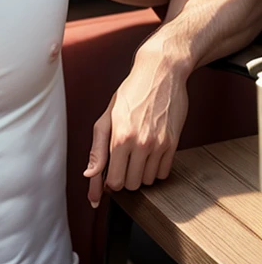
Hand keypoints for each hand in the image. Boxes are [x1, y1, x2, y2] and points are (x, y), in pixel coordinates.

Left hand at [83, 50, 189, 206]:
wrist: (161, 73)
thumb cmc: (130, 93)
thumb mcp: (106, 118)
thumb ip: (97, 150)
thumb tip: (89, 175)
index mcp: (119, 138)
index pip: (113, 181)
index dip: (106, 187)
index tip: (104, 189)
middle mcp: (140, 144)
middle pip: (131, 185)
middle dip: (123, 179)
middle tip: (121, 165)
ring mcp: (159, 145)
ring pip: (148, 181)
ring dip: (140, 174)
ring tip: (135, 156)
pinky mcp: (174, 143)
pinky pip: (163, 173)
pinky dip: (155, 169)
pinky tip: (149, 155)